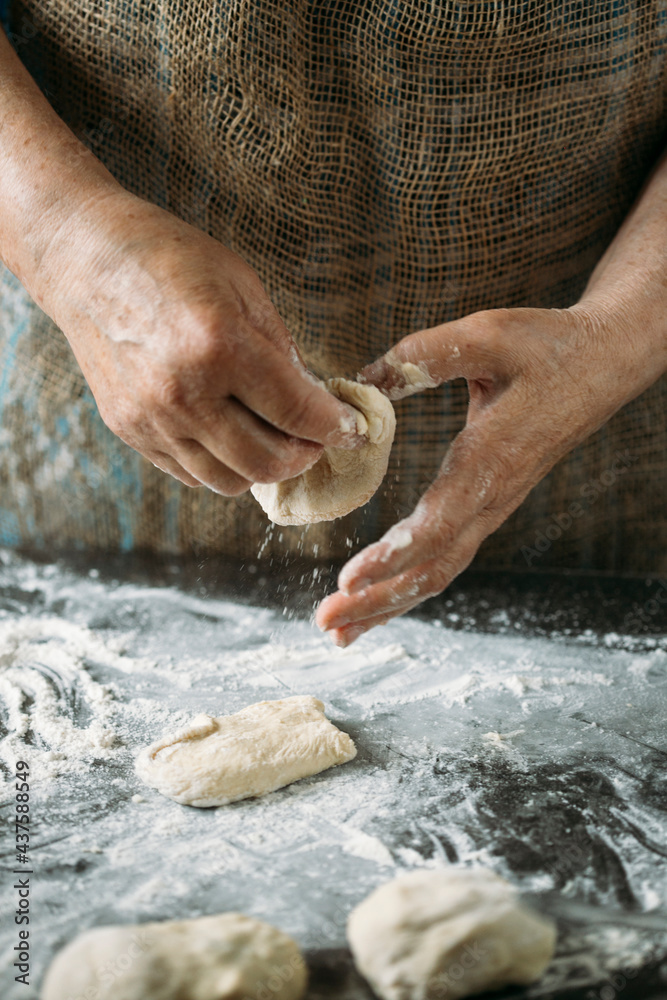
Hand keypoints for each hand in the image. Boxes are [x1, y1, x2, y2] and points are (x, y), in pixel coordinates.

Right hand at [37, 189, 361, 493]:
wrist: (85, 261)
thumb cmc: (170, 260)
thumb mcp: (243, 288)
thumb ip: (282, 351)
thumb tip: (314, 400)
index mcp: (219, 346)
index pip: (297, 412)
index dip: (336, 428)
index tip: (352, 430)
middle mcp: (184, 393)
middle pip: (266, 463)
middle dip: (305, 457)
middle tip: (316, 439)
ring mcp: (152, 419)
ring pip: (228, 481)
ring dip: (264, 467)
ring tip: (275, 439)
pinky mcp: (130, 431)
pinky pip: (191, 473)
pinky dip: (222, 464)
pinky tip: (231, 434)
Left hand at [316, 302, 660, 644]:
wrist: (604, 362)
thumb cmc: (549, 347)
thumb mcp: (487, 334)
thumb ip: (425, 355)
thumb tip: (363, 378)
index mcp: (490, 460)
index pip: (437, 526)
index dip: (392, 558)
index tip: (349, 582)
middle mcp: (492, 498)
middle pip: (433, 567)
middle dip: (378, 600)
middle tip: (325, 623)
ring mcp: (493, 507)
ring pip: (440, 572)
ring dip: (390, 603)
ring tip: (341, 630)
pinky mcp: (489, 504)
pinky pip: (448, 557)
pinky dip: (409, 585)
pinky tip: (380, 598)